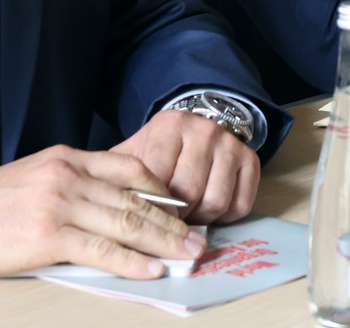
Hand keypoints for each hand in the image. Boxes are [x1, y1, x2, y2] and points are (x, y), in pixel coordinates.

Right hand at [0, 146, 201, 279]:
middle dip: (175, 220)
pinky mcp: (48, 235)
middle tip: (201, 238)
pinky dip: (132, 260)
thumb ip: (72, 185)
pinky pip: (102, 249)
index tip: (186, 209)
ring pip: (127, 222)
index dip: (165, 190)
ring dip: (164, 241)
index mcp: (68, 159)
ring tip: (189, 254)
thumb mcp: (34, 178)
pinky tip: (152, 268)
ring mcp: (60, 203)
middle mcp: (70, 176)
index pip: (131, 168)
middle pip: (137, 198)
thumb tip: (111, 207)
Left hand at [114, 109, 260, 224]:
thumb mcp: (134, 152)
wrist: (198, 126)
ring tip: (187, 217)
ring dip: (201, 219)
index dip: (150, 205)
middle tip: (166, 223)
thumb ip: (116, 176)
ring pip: (216, 201)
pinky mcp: (251, 160)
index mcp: (170, 125)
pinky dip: (224, 218)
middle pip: (189, 193)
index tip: (144, 217)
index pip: (157, 176)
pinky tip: (209, 210)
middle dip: (176, 217)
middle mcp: (204, 130)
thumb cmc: (160, 149)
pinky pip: (240, 205)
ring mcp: (231, 144)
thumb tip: (97, 209)